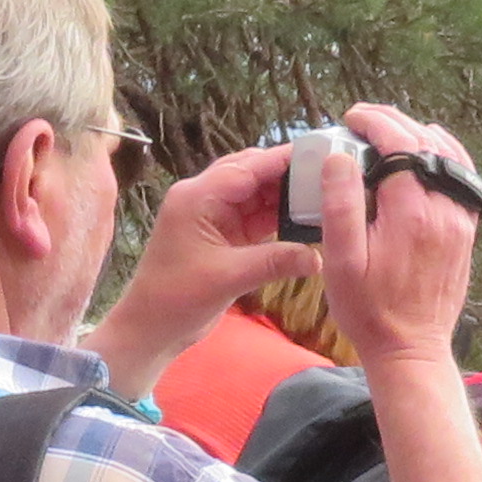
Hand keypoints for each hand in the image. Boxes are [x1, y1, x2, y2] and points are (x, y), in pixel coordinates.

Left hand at [85, 136, 299, 392]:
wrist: (152, 328)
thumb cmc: (176, 299)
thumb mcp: (228, 278)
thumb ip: (274, 262)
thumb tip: (318, 257)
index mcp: (197, 197)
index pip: (247, 167)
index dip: (283, 159)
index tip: (320, 153)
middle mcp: (205, 198)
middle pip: (253, 173)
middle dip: (288, 173)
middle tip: (329, 172)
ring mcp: (214, 215)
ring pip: (257, 194)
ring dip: (286, 195)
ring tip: (324, 193)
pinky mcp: (223, 234)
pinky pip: (256, 216)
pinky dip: (278, 217)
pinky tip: (305, 218)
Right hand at [319, 98, 481, 377]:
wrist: (411, 349)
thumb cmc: (370, 311)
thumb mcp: (342, 262)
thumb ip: (340, 205)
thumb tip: (339, 157)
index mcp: (411, 212)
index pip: (398, 142)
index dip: (374, 121)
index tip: (350, 118)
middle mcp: (444, 209)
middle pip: (424, 141)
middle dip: (392, 122)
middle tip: (362, 121)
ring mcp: (461, 219)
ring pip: (449, 154)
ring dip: (418, 134)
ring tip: (387, 133)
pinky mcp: (466, 230)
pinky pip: (463, 177)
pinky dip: (444, 155)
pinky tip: (424, 154)